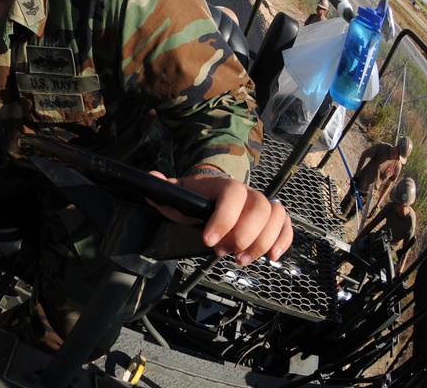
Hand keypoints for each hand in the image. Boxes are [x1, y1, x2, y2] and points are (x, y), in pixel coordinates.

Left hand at [149, 170, 292, 264]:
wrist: (212, 193)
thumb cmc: (195, 196)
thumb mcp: (178, 193)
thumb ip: (165, 189)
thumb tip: (152, 179)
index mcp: (223, 185)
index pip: (233, 194)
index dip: (224, 218)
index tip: (209, 241)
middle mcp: (247, 192)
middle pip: (259, 209)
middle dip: (242, 236)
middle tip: (222, 252)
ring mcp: (261, 204)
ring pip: (275, 217)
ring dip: (261, 243)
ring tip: (241, 259)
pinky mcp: (271, 219)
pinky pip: (286, 226)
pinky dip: (283, 241)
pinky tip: (271, 256)